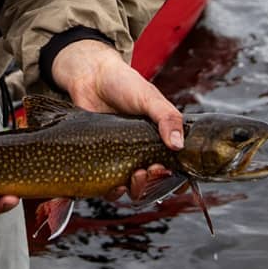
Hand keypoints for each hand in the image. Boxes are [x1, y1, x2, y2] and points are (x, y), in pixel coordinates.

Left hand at [50, 39, 183, 199]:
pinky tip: (111, 184)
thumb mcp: (150, 97)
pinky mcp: (97, 161)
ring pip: (130, 189)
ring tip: (134, 176)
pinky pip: (104, 186)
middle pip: (152, 184)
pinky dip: (109, 192)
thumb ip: (167, 117)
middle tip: (150, 170)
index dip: (175, 179)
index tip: (174, 177)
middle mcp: (140, 153)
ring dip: (135, 190)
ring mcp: (118, 158)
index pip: (173, 169)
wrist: (89, 76)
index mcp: (158, 140)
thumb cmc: (122, 83)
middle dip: (153, 183)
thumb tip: (178, 145)